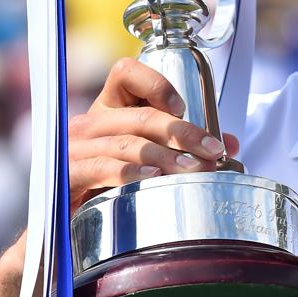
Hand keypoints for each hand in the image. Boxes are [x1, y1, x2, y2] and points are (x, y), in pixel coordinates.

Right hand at [68, 58, 239, 210]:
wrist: (68, 222)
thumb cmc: (109, 183)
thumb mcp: (145, 158)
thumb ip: (184, 147)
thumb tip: (229, 143)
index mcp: (109, 109)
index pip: (126, 74)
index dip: (155, 84)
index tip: (183, 108)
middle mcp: (90, 123)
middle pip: (140, 116)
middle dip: (182, 132)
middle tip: (211, 151)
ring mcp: (75, 148)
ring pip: (127, 143)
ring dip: (165, 156)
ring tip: (193, 168)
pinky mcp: (68, 174)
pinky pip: (101, 168)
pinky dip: (129, 172)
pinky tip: (152, 178)